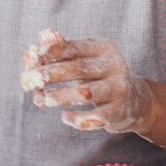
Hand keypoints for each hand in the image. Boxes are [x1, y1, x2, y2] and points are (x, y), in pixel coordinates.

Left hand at [21, 29, 153, 134]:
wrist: (135, 101)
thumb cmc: (99, 77)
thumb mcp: (84, 60)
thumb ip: (59, 53)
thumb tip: (33, 46)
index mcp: (103, 48)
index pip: (73, 48)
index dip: (50, 53)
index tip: (32, 59)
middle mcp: (115, 65)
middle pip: (78, 69)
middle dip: (50, 75)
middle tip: (29, 82)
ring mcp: (119, 88)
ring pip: (86, 93)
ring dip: (60, 97)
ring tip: (43, 100)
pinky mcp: (120, 111)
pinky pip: (95, 117)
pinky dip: (77, 119)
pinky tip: (65, 117)